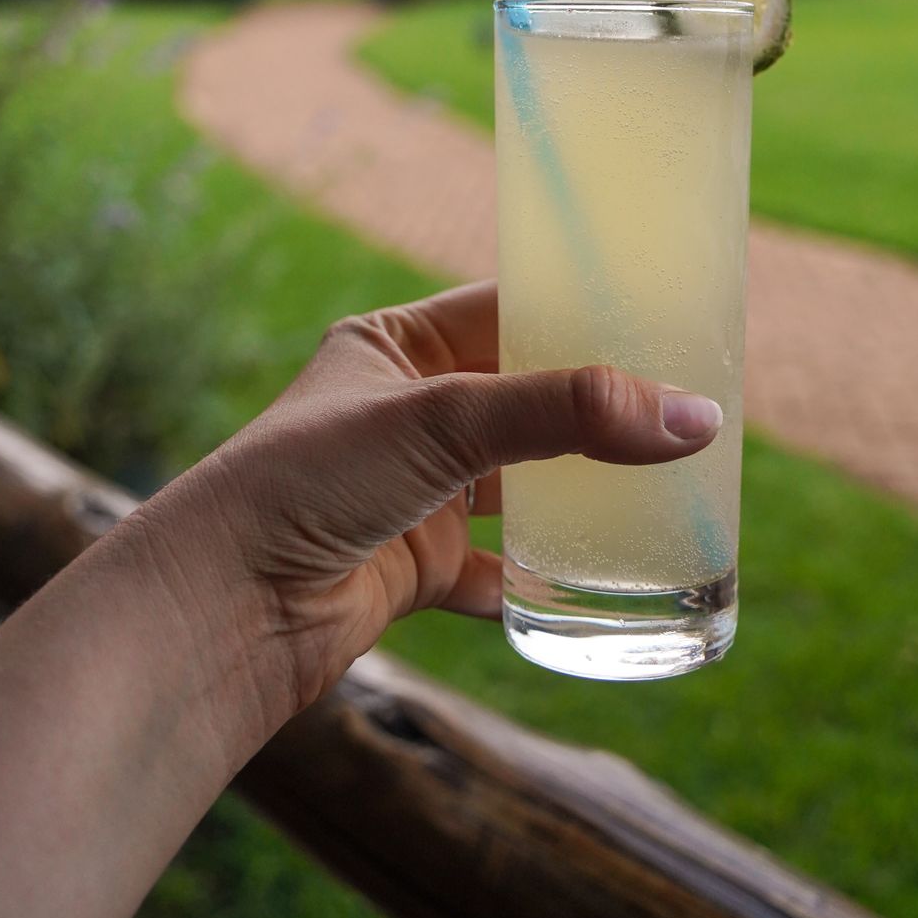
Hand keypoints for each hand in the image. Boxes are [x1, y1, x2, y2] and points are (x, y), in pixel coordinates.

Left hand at [143, 281, 722, 722]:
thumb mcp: (446, 419)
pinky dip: (542, 578)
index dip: (580, 312)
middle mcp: (402, 415)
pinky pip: (497, 571)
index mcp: (394, 346)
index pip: (507, 309)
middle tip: (685, 406)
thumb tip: (696, 417)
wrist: (221, 607)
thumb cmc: (311, 479)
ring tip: (665, 484)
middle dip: (595, 408)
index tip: (664, 319)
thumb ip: (570, 412)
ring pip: (517, 485)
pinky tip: (599, 581)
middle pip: (523, 400)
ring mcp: (409, 494)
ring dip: (576, 492)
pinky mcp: (412, 568)